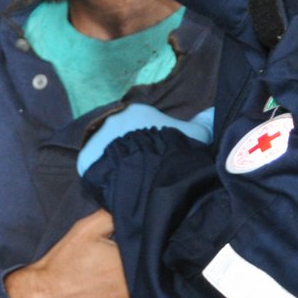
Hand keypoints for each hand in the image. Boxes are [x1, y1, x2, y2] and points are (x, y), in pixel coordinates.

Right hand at [2, 210, 168, 297]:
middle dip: (184, 285)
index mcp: (133, 264)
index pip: (168, 261)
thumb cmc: (64, 263)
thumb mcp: (85, 229)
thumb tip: (135, 205)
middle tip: (190, 279)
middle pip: (176, 291)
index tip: (184, 255)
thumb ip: (113, 216)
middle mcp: (140, 293)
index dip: (180, 258)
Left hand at [76, 104, 213, 176]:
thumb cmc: (173, 153)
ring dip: (117, 163)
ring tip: (131, 180)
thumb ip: (203, 123)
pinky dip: (104, 176)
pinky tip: (117, 186)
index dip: (151, 140)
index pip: (142, 123)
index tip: (157, 155)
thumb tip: (211, 112)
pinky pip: (95, 168)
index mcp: (137, 111)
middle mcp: (112, 120)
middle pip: (122, 136)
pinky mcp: (86, 161)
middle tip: (144, 169)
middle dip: (132, 150)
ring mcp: (96, 140)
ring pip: (107, 151)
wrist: (148, 179)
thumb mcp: (196, 137)